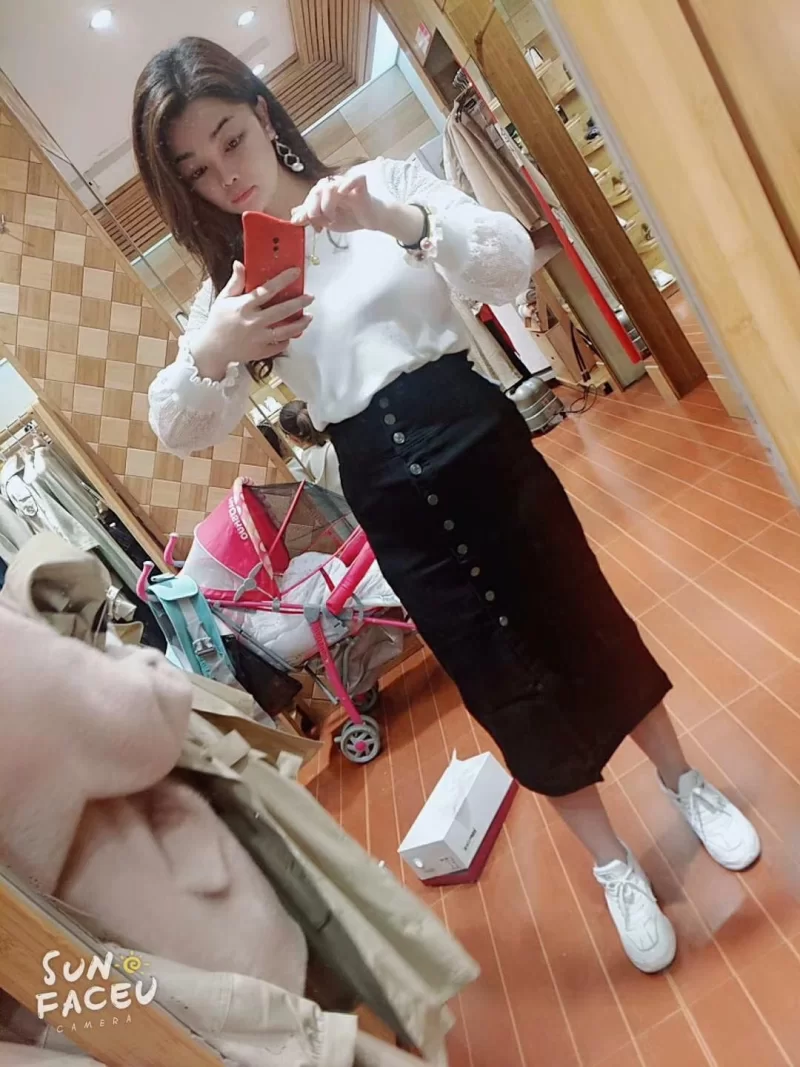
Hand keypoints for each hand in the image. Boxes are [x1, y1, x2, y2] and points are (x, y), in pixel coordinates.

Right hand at [191, 261, 312, 380]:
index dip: (283, 280)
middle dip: (298, 303)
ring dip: (299, 324)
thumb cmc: (218, 321)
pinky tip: (292, 334)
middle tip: (310, 297)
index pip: (267, 290)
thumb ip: (235, 282)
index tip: (296, 272)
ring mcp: (258, 338)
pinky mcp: (260, 352)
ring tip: (309, 317)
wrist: (212, 349)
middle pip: (281, 311)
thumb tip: (240, 263)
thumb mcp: (223, 299)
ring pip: (285, 331)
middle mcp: (253, 322)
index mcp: (244, 306)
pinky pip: (279, 346)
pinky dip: (287, 340)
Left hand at [291, 174, 425, 244]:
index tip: (303, 224)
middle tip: (317, 222)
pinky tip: (342, 193)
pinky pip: (353, 180)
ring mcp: (346, 183)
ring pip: (331, 187)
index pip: (310, 197)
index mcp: (324, 191)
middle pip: (317, 190)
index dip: (305, 211)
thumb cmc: (350, 216)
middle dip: (313, 208)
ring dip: (327, 204)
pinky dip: (346, 185)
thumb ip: (311, 217)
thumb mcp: (327, 220)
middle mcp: (333, 184)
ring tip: (332, 218)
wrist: (372, 219)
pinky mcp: (360, 183)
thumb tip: (292, 216)